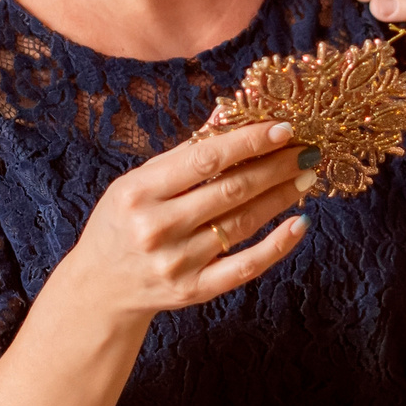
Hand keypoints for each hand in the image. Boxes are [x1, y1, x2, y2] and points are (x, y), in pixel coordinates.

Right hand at [57, 121, 314, 327]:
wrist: (100, 286)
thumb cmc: (121, 223)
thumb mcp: (137, 181)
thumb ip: (184, 152)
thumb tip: (228, 115)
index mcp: (140, 192)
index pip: (205, 159)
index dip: (248, 142)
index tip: (283, 128)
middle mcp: (158, 227)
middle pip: (231, 190)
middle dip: (275, 166)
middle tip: (305, 150)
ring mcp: (178, 262)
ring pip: (243, 223)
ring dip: (281, 197)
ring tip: (304, 176)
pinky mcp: (195, 290)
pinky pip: (245, 266)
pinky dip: (277, 245)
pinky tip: (299, 223)